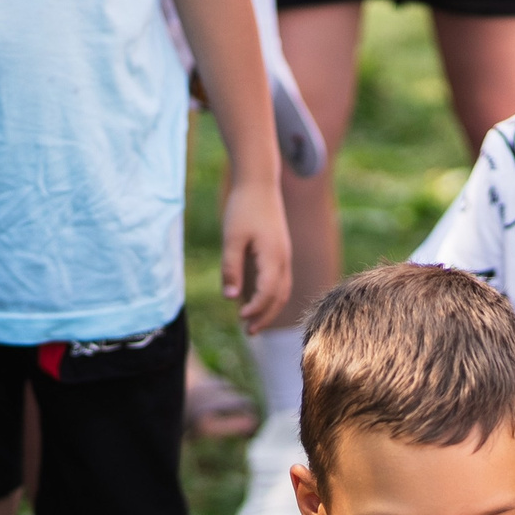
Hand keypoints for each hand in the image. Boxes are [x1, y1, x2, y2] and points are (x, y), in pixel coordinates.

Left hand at [220, 177, 291, 332]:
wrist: (259, 182)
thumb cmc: (243, 208)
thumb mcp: (231, 238)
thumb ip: (231, 268)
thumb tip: (230, 298)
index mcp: (273, 257)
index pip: (268, 293)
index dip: (256, 309)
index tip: (240, 318)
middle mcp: (283, 260)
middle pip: (279, 297)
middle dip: (265, 316)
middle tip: (249, 332)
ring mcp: (284, 256)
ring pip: (283, 291)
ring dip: (269, 309)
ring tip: (253, 323)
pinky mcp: (280, 252)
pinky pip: (280, 281)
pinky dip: (271, 296)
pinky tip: (255, 301)